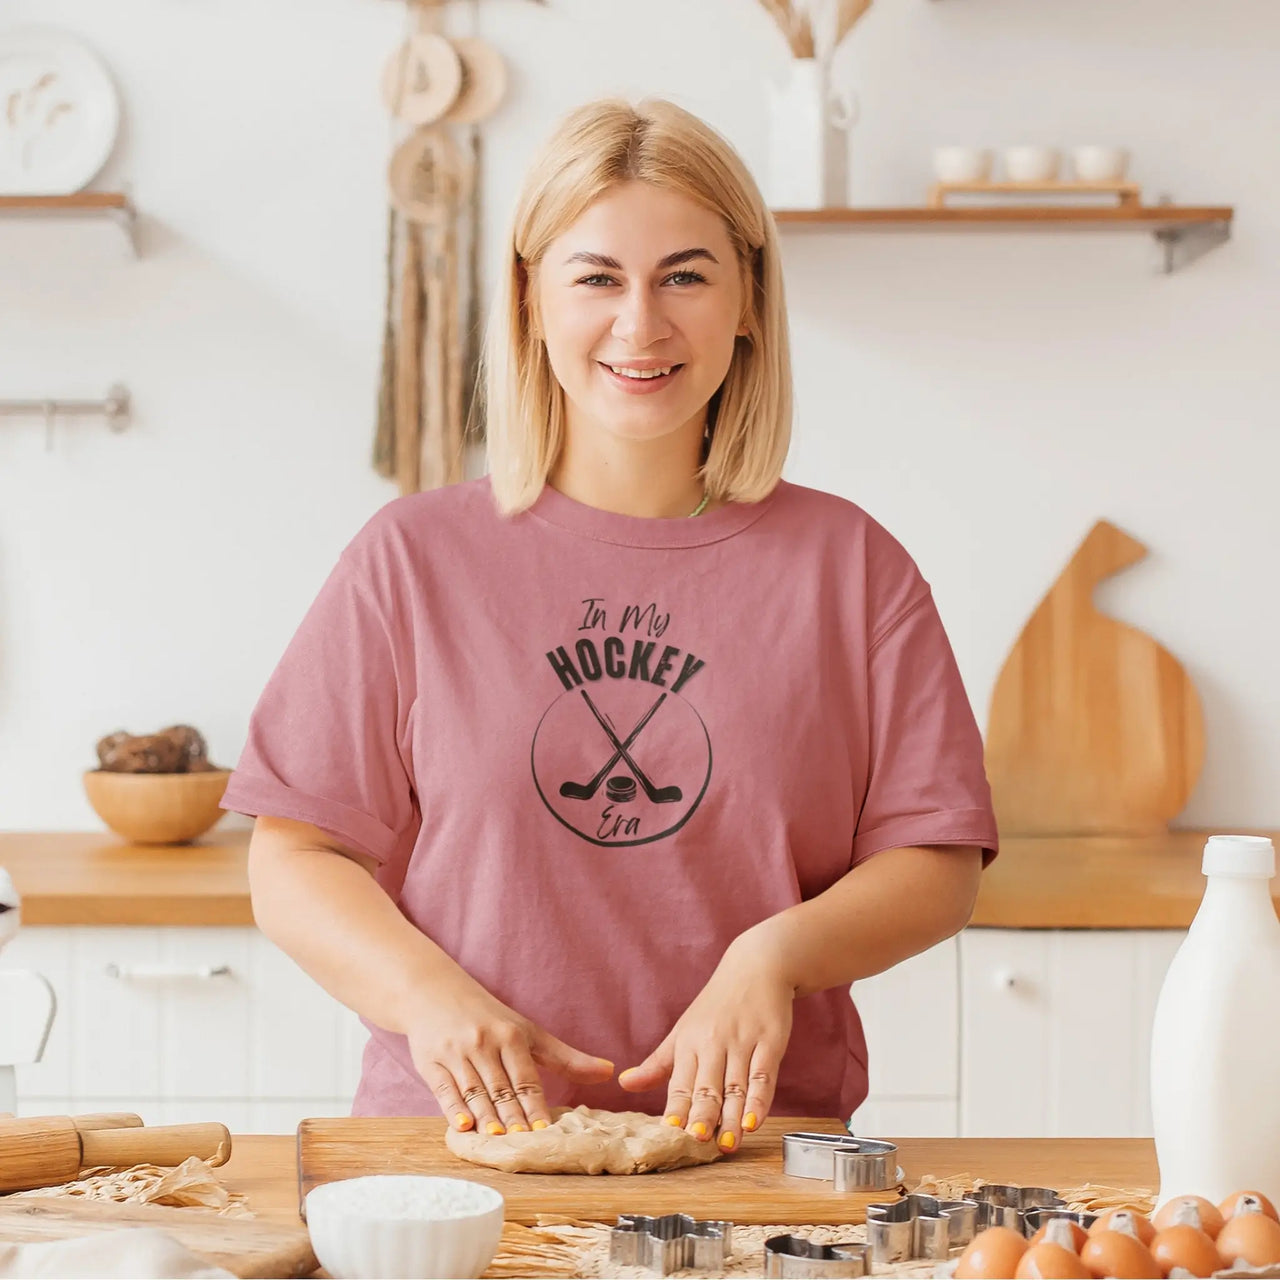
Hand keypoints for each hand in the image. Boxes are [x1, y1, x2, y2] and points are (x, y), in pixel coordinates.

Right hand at [404, 970, 613, 1134]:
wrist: (434, 992)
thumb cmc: (489, 1018)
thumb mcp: (527, 1032)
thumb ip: (566, 1058)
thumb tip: (609, 1073)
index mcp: (511, 1035)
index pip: (527, 1079)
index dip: (536, 1107)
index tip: (546, 1132)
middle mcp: (484, 1043)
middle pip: (501, 1088)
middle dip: (513, 1117)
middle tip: (524, 1144)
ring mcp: (456, 1052)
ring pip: (474, 1091)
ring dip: (486, 1117)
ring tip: (497, 1140)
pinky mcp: (430, 1062)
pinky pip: (444, 1089)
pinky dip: (453, 1108)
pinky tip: (462, 1126)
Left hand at [616, 931, 794, 1152]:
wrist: (756, 966)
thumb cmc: (716, 1005)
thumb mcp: (683, 1031)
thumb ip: (658, 1064)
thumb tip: (624, 1084)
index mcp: (688, 1042)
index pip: (679, 1083)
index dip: (676, 1108)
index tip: (669, 1133)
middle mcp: (713, 1042)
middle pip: (707, 1087)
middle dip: (703, 1116)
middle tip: (698, 1143)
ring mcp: (742, 1042)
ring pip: (735, 1086)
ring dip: (731, 1118)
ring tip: (727, 1146)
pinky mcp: (770, 1041)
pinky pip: (763, 1075)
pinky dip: (759, 1100)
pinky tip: (754, 1121)